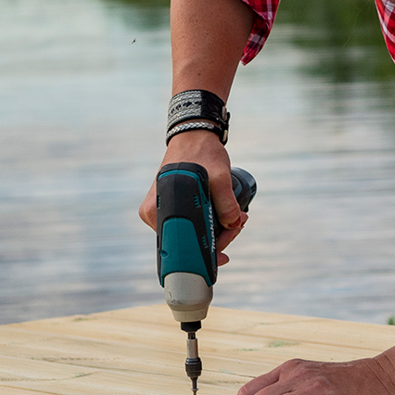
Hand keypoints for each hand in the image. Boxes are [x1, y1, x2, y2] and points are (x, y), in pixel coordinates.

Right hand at [137, 130, 246, 262]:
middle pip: (187, 241)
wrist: (193, 136)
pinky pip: (191, 223)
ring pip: (192, 233)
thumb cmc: (201, 153)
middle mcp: (155, 214)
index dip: (203, 254)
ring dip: (217, 230)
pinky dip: (209, 223)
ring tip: (238, 217)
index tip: (222, 258)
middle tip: (239, 224)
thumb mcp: (219, 176)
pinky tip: (226, 217)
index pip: (180, 246)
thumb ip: (227, 202)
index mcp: (156, 210)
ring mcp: (163, 210)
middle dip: (218, 238)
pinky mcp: (173, 207)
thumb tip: (233, 224)